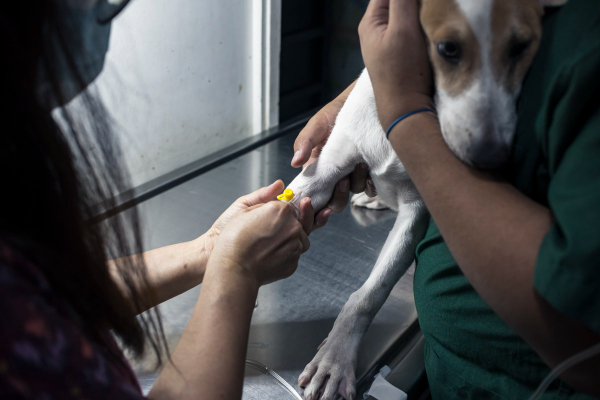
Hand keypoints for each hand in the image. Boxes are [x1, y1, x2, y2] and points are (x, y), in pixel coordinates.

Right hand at [208, 199, 313, 285]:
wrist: (233, 269)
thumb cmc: (233, 240)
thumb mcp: (244, 209)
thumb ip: (265, 195)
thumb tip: (279, 185)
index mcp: (282, 211)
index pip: (289, 206)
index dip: (279, 211)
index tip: (270, 217)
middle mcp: (293, 227)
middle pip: (298, 221)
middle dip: (287, 225)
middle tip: (270, 231)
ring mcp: (296, 246)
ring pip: (299, 239)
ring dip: (289, 239)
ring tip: (268, 244)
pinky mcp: (294, 262)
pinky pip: (293, 254)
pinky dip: (284, 254)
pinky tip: (268, 255)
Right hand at [291, 85, 376, 223]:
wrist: (359, 105)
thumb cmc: (334, 114)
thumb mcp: (316, 125)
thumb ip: (304, 142)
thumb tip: (295, 163)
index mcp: (317, 169)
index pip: (313, 194)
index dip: (315, 202)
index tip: (319, 197)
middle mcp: (334, 175)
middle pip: (334, 201)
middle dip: (339, 196)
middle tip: (343, 181)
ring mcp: (351, 175)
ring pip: (353, 193)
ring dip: (356, 184)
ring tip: (360, 165)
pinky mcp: (368, 172)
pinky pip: (370, 189)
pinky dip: (370, 185)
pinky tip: (371, 174)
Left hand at [358, 0, 432, 129]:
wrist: (407, 110)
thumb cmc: (402, 71)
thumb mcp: (402, 28)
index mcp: (371, 22)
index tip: (424, 1)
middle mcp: (378, 31)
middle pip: (399, 1)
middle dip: (417, 2)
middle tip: (434, 6)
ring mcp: (391, 43)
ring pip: (409, 15)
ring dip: (423, 12)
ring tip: (437, 14)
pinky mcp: (403, 54)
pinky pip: (414, 31)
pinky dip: (424, 26)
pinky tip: (435, 29)